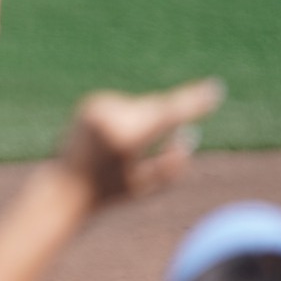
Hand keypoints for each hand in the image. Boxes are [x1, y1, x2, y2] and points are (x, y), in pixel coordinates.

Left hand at [56, 79, 223, 205]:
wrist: (65, 184)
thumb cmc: (110, 191)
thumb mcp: (146, 187)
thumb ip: (173, 166)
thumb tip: (189, 133)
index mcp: (124, 139)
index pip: (167, 115)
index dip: (193, 102)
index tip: (214, 89)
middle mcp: (110, 118)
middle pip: (158, 109)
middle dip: (166, 120)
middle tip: (150, 147)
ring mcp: (99, 106)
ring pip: (146, 106)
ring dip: (146, 123)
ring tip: (122, 150)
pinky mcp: (94, 102)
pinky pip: (130, 106)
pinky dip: (131, 119)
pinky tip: (112, 141)